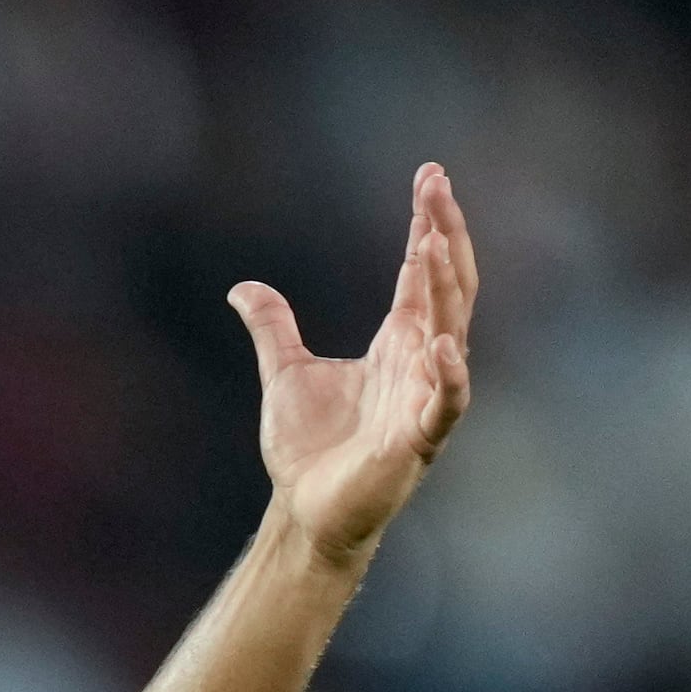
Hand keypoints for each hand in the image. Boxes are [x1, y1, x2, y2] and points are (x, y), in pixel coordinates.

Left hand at [238, 163, 477, 567]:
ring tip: (434, 242)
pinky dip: (447, 375)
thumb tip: (241, 289)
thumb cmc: (308, 451)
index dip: (427, 226)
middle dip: (444, 235)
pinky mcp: (418, 441)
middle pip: (446, 287)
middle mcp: (421, 363)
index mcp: (398, 343)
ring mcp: (424, 400)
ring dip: (444, 288)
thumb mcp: (285, 373)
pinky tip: (439, 342)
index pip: (422, 273)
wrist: (304, 512)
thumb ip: (273, 328)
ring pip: (449, 332)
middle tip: (436, 186)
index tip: (429, 179)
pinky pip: (444, 403)